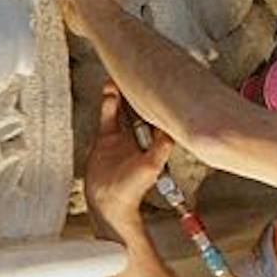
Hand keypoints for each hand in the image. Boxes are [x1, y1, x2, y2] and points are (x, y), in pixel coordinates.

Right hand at [82, 84, 171, 242]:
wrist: (107, 202)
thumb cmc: (132, 190)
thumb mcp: (150, 167)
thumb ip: (160, 148)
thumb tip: (170, 130)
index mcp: (152, 143)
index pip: (158, 115)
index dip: (158, 99)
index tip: (158, 82)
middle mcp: (138, 138)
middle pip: (140, 108)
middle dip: (138, 92)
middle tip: (135, 74)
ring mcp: (122, 138)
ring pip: (123, 109)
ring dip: (121, 96)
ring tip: (118, 81)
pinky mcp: (106, 140)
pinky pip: (107, 117)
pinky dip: (107, 105)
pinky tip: (108, 93)